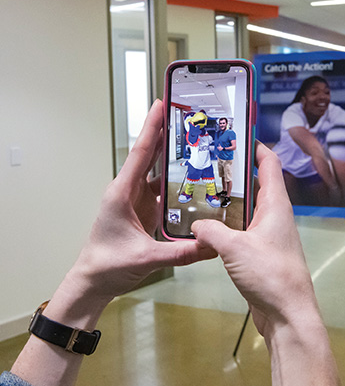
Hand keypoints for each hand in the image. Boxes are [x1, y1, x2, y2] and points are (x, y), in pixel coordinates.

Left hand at [65, 100, 216, 303]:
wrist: (94, 280)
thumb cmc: (107, 265)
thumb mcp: (146, 258)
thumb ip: (181, 253)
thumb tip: (209, 245)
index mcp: (122, 194)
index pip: (141, 153)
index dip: (152, 128)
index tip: (161, 105)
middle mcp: (128, 192)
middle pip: (150, 156)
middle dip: (165, 133)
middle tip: (183, 115)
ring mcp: (136, 201)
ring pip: (157, 172)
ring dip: (172, 157)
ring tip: (192, 142)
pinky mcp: (143, 211)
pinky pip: (161, 190)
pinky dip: (175, 181)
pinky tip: (190, 178)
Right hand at [191, 143, 318, 336]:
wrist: (287, 314)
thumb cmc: (271, 276)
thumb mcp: (235, 248)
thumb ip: (211, 231)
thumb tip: (196, 225)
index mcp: (276, 205)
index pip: (269, 164)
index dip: (255, 147)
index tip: (236, 137)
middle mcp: (274, 216)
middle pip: (255, 185)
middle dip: (233, 174)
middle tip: (207, 167)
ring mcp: (268, 234)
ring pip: (246, 209)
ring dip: (227, 203)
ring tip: (201, 195)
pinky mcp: (260, 252)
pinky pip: (241, 231)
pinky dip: (226, 226)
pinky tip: (207, 230)